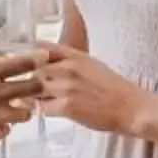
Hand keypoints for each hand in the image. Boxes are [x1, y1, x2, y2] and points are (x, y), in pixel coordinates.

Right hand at [0, 52, 37, 143]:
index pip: (21, 64)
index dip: (36, 58)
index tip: (42, 56)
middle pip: (33, 88)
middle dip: (38, 84)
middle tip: (35, 83)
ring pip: (26, 113)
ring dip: (23, 108)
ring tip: (16, 106)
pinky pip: (6, 130)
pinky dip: (3, 126)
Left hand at [30, 44, 152, 135]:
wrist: (131, 108)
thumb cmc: (114, 88)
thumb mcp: (91, 64)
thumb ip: (68, 58)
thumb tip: (43, 52)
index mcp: (75, 56)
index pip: (42, 48)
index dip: (30, 55)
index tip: (26, 63)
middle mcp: (68, 68)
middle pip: (34, 70)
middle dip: (31, 78)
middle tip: (33, 87)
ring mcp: (65, 87)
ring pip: (35, 89)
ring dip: (35, 95)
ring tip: (42, 100)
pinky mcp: (66, 106)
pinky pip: (43, 107)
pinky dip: (44, 109)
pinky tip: (53, 110)